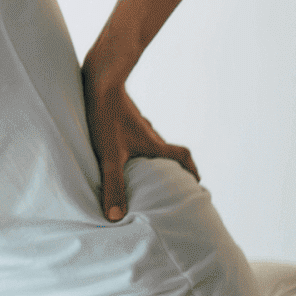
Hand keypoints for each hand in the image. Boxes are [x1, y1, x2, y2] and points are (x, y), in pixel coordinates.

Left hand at [80, 71, 199, 221]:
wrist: (99, 78)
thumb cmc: (107, 115)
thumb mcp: (110, 155)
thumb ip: (113, 185)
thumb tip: (116, 217)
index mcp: (154, 144)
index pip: (182, 157)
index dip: (191, 171)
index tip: (196, 183)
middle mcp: (149, 132)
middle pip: (167, 151)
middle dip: (170, 168)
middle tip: (168, 182)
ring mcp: (135, 122)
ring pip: (149, 142)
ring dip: (150, 155)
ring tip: (140, 170)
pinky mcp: (121, 113)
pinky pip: (133, 132)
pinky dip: (132, 143)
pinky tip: (117, 146)